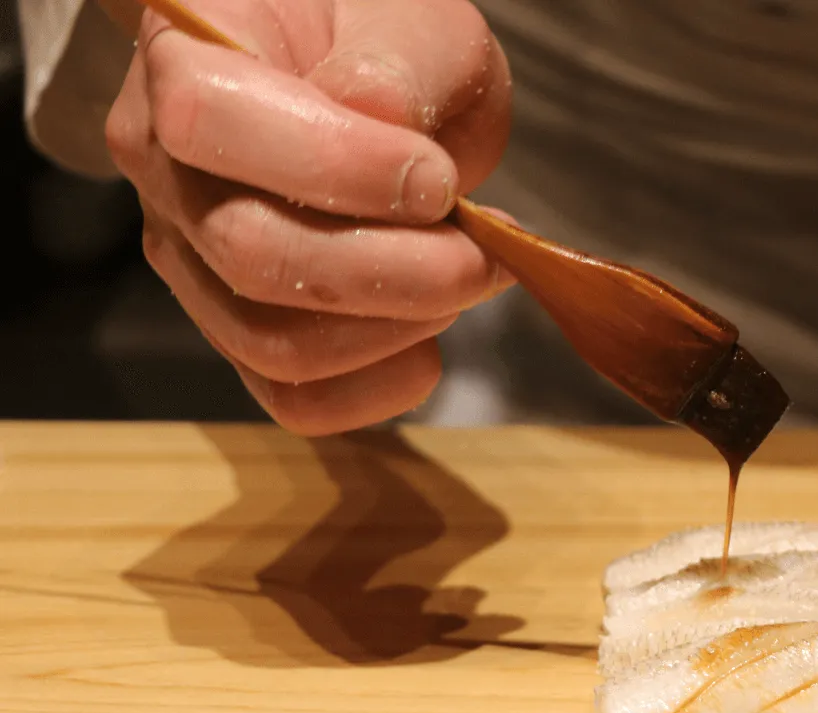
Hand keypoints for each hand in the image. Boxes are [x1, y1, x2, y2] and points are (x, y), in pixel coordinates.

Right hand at [105, 0, 512, 434]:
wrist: (369, 85)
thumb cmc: (380, 43)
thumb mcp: (410, 21)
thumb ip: (396, 62)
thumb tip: (376, 118)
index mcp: (184, 60)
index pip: (210, 120)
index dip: (333, 166)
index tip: (434, 180)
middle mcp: (164, 168)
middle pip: (250, 254)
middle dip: (395, 268)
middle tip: (482, 250)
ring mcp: (191, 258)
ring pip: (273, 342)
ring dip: (397, 326)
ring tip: (463, 276)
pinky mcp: (237, 329)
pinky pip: (294, 398)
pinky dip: (380, 387)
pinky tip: (429, 336)